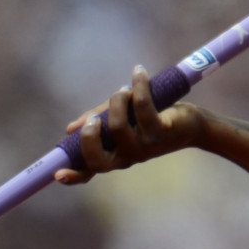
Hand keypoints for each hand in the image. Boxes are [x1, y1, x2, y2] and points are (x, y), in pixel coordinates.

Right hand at [57, 65, 209, 184]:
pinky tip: (139, 72)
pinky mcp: (160, 132)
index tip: (57, 174)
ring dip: (117, 100)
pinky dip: (138, 86)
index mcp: (115, 155)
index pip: (91, 171)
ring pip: (118, 127)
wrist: (191, 124)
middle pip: (99, 159)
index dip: (74, 175)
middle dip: (90, 135)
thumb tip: (70, 128)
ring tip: (124, 89)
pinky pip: (142, 107)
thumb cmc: (153, 119)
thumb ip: (99, 119)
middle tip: (95, 117)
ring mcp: (144, 148)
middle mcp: (127, 157)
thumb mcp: (122, 118)